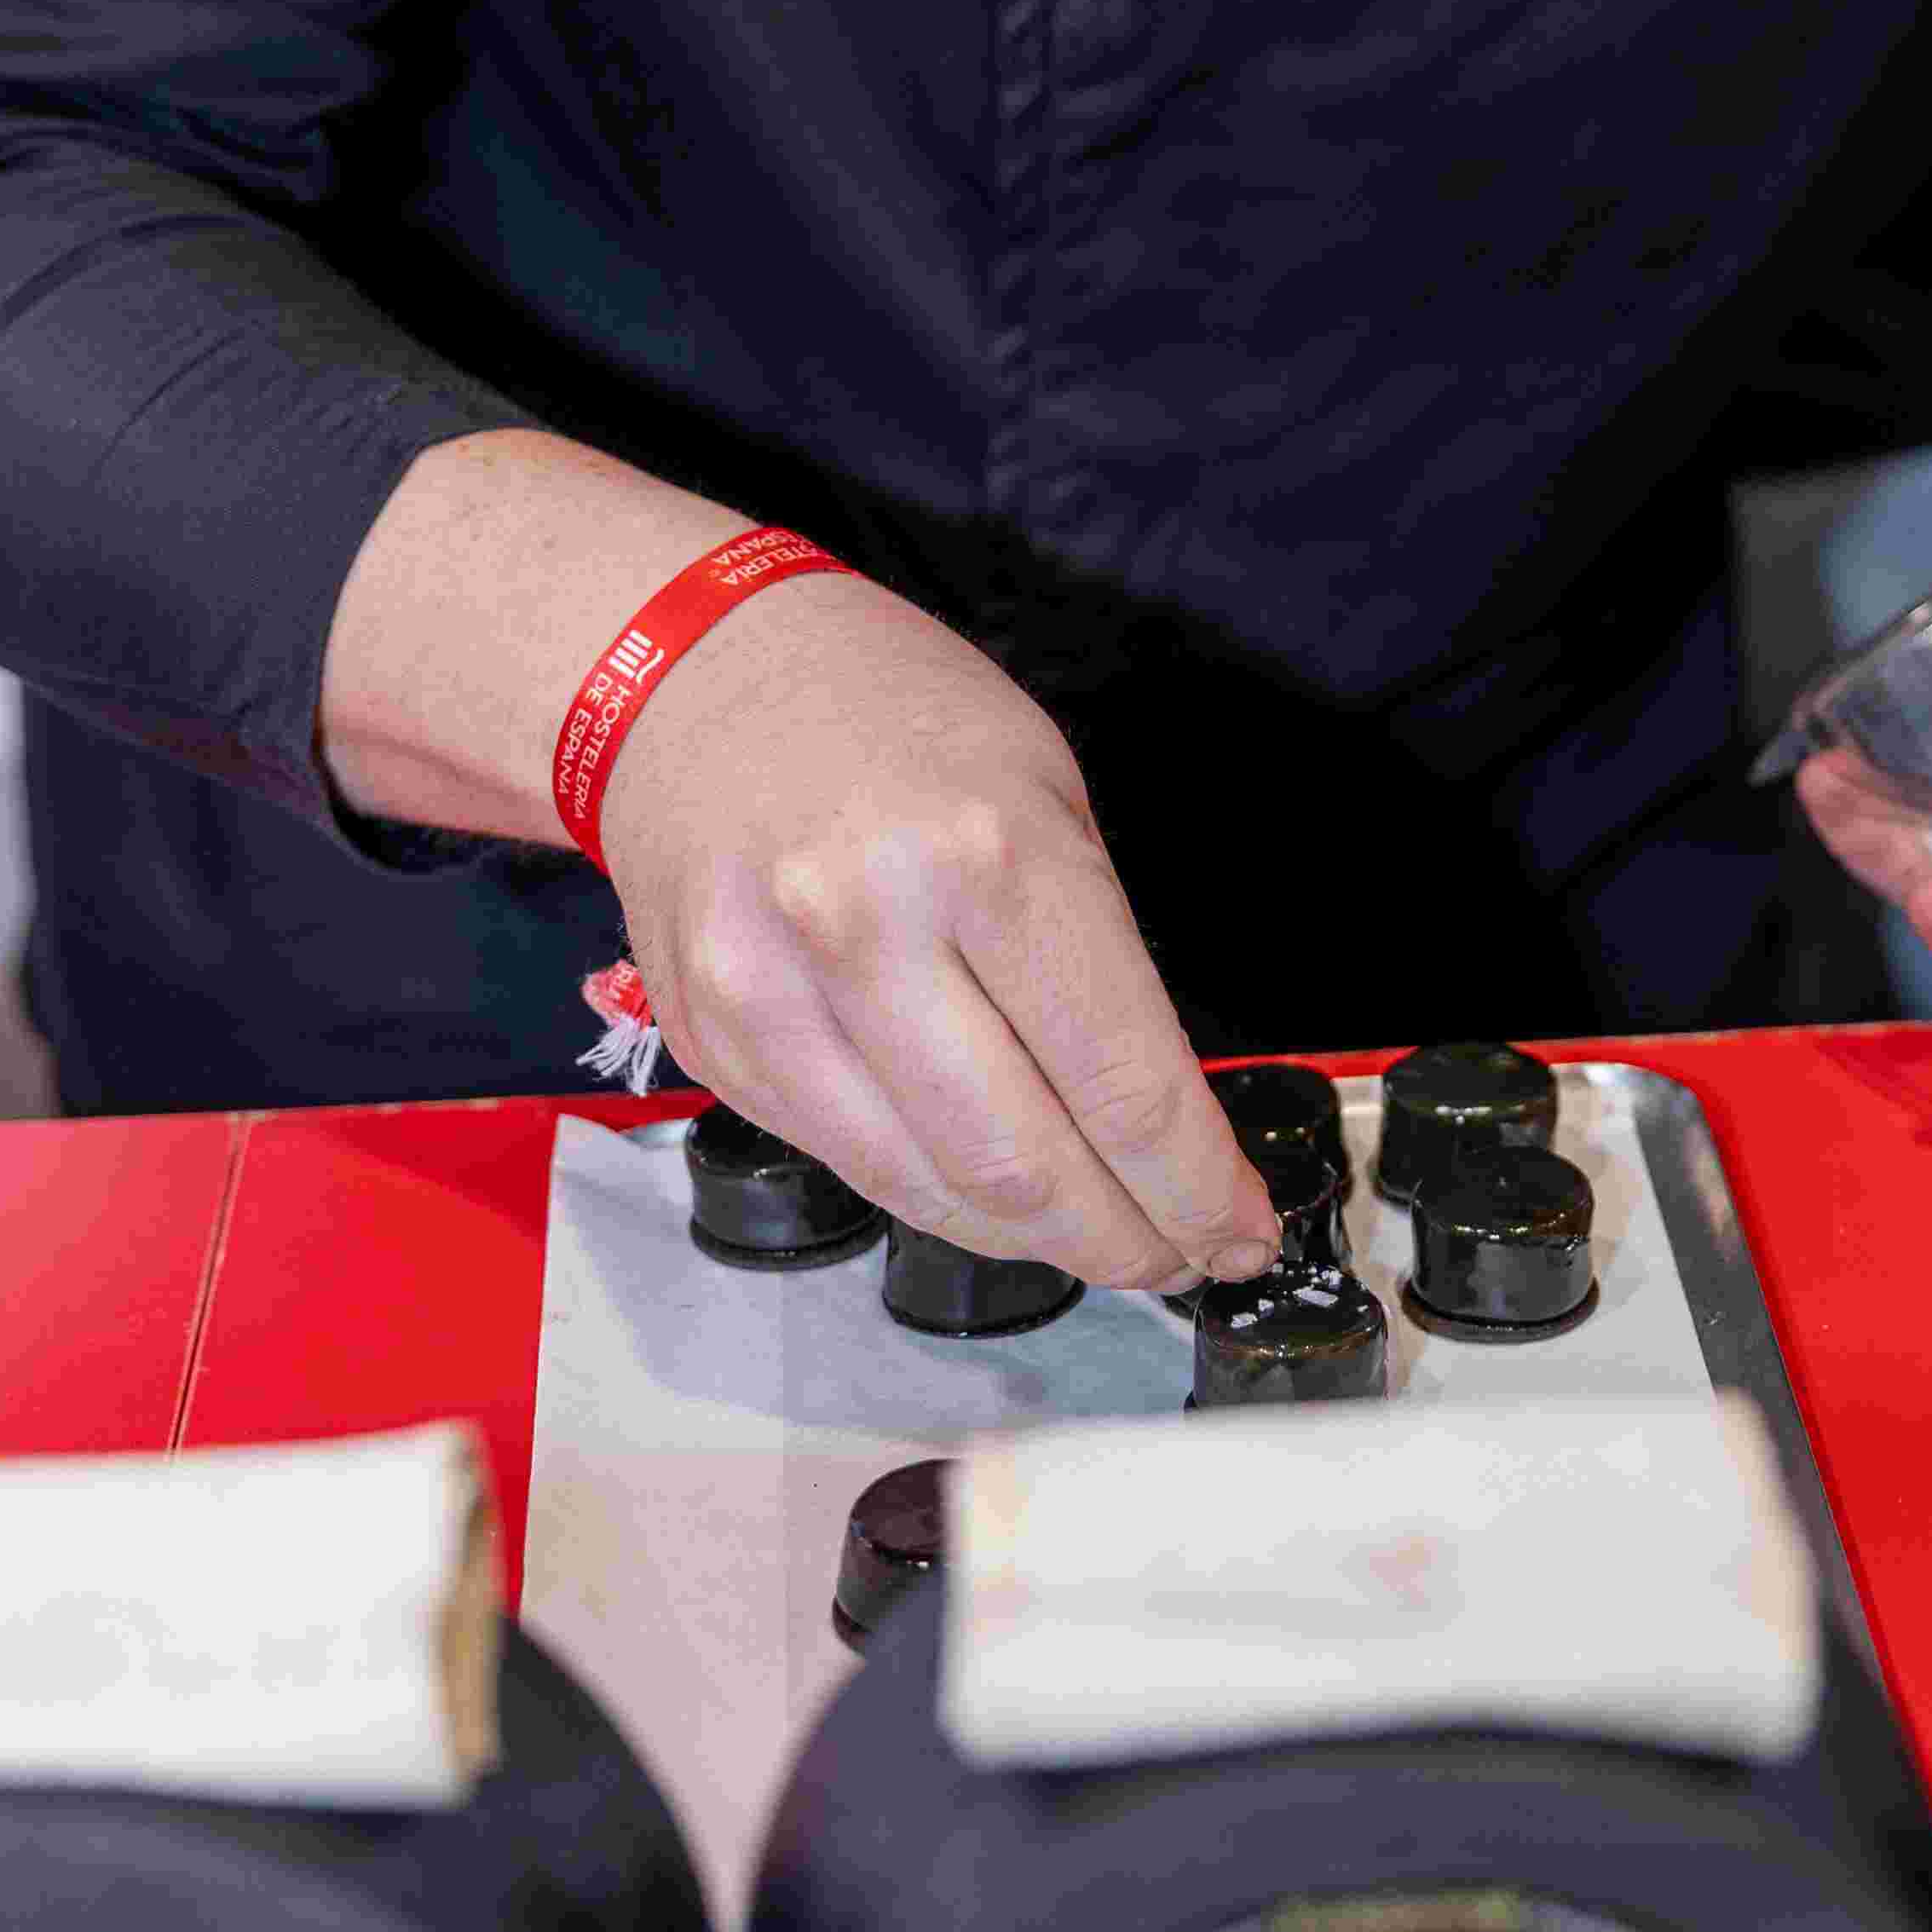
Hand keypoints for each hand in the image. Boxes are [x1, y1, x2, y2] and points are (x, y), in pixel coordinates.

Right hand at [600, 569, 1280, 1287]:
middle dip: (1127, 1240)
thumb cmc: (890, 711)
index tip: (1242, 1230)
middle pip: (1025, 1165)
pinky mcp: (712, 1040)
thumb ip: (1095, 953)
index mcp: (987, 854)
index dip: (1197, 1186)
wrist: (688, 673)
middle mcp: (868, 930)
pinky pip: (849, 1162)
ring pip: (931, 1191)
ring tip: (1108, 1243)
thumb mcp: (1044, 787)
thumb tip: (1159, 1115)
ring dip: (1037, 1243)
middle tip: (1184, 1259)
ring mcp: (772, 996)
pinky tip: (996, 1198)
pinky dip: (937, 1198)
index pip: (1120, 1079)